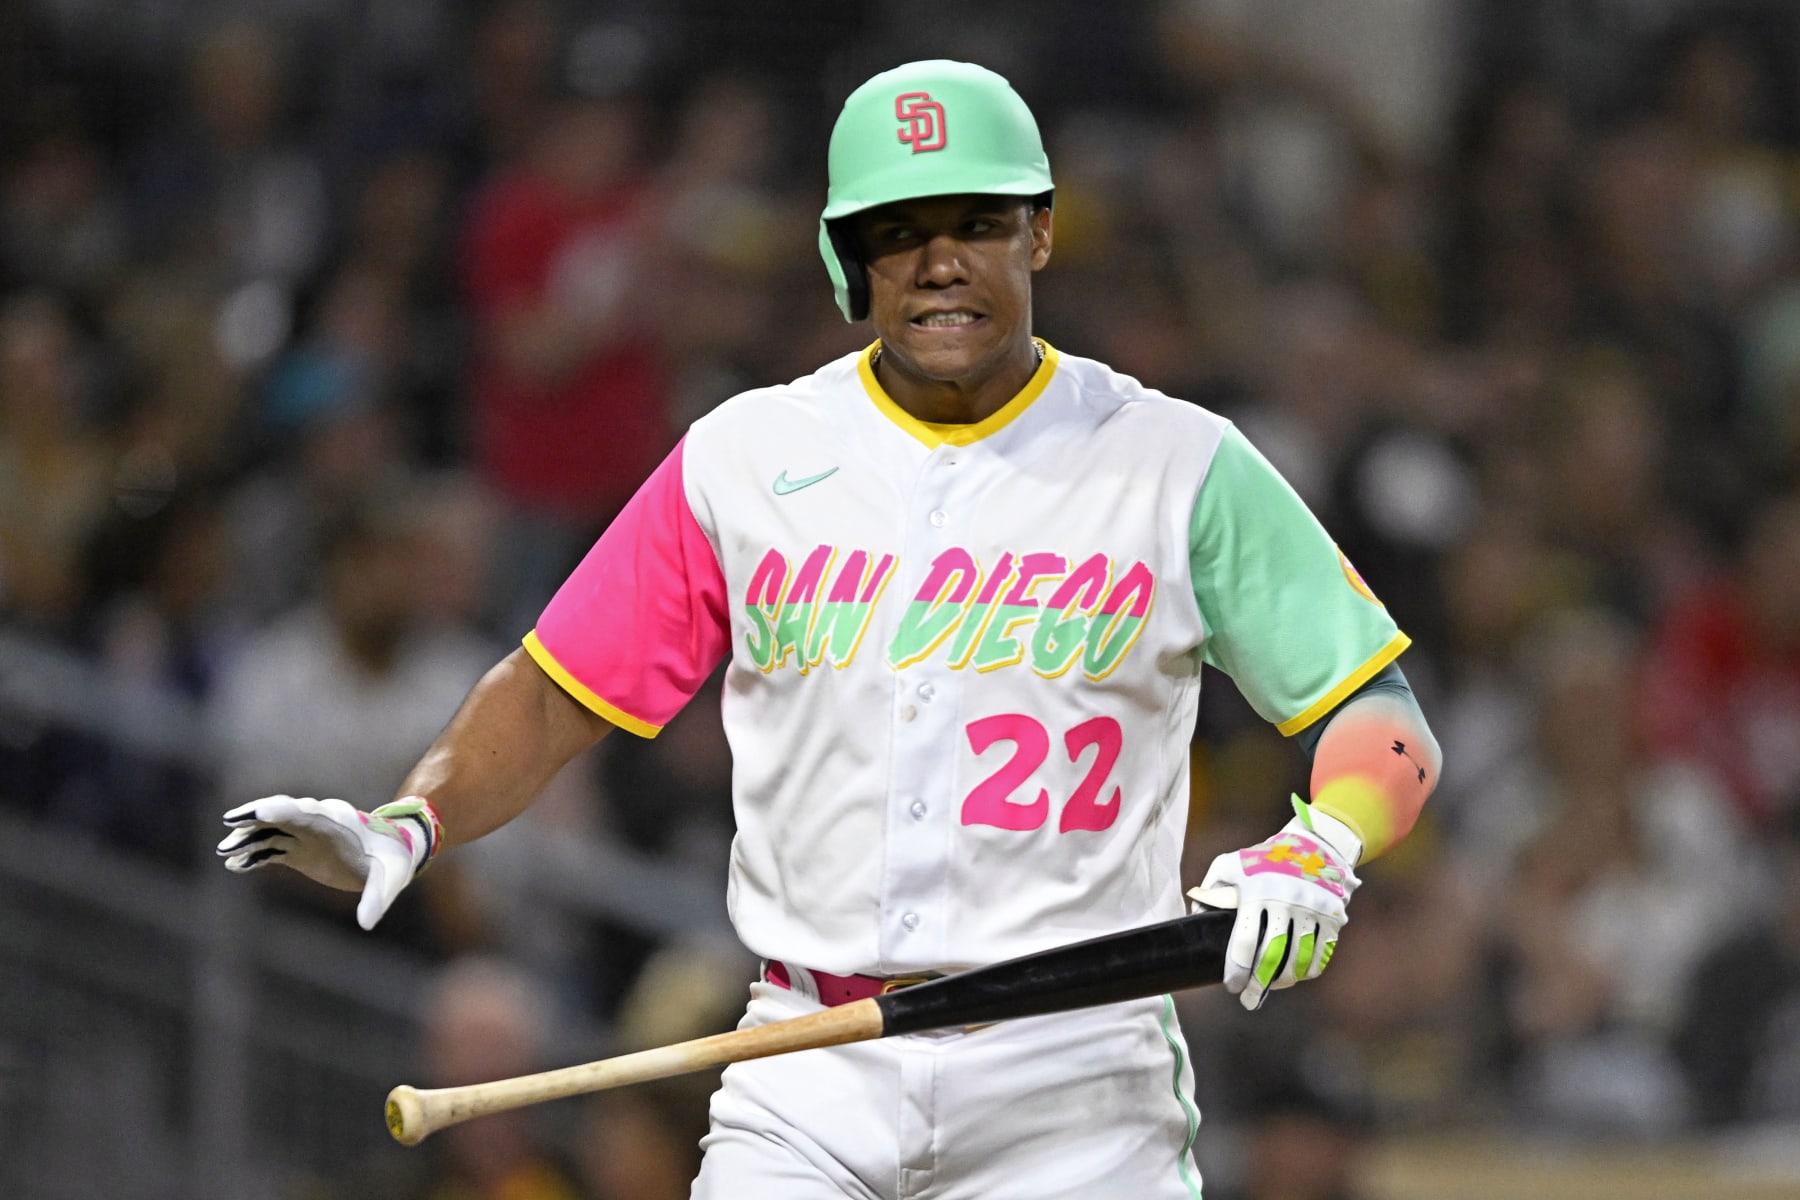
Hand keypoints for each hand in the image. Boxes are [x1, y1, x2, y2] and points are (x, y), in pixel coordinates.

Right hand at [217, 795, 441, 929]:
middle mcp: (316, 823)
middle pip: (281, 814)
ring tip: (225, 853)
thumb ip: (378, 898)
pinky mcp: (298, 851)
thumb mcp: (392, 878)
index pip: (307, 810)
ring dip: (248, 839)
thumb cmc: (393, 860)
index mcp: (338, 821)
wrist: (391, 852)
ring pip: (270, 832)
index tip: (260, 811)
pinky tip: (235, 866)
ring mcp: (304, 836)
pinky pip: (270, 850)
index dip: (282, 809)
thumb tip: (367, 924)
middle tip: (230, 822)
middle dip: (256, 817)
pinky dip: (253, 857)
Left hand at [1195, 797, 1358, 1010]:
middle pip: (1272, 956)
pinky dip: (1308, 970)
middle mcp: (1286, 902)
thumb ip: (1210, 889)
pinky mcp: (1333, 917)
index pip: (1244, 940)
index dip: (1236, 969)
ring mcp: (1312, 911)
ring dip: (1284, 981)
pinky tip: (1296, 975)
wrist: (1315, 843)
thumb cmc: (1265, 857)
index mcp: (1257, 891)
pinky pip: (1321, 954)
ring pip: (1299, 960)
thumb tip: (1195, 918)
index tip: (1231, 985)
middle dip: (1259, 984)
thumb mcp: (1231, 864)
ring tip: (1271, 987)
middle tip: (1249, 1000)